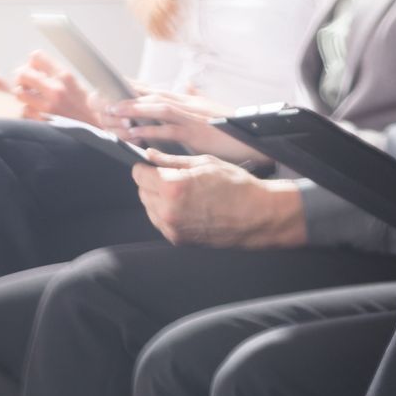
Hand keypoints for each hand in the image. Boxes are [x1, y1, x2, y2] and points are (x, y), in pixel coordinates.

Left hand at [8, 50, 97, 121]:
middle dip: (23, 78)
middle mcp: (56, 89)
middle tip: (28, 84)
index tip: (35, 71)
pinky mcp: (41, 120)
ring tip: (32, 98)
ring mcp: (47, 106)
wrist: (95, 133)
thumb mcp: (79, 86)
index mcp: (66, 76)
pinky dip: (28, 111)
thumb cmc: (88, 110)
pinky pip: (24, 110)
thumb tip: (38, 69)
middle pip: (22, 73)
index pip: (36, 57)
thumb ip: (59, 77)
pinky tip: (38, 112)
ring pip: (19, 92)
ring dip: (24, 95)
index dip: (32, 64)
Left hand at [107, 90, 265, 164]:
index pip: (155, 90)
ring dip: (134, 109)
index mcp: (189, 100)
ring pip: (158, 108)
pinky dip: (151, 131)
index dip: (132, 87)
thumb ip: (197, 96)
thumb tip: (188, 85)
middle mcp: (188, 104)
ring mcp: (192, 117)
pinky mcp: (196, 133)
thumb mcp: (212, 108)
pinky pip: (169, 130)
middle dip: (125, 95)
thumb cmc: (233, 126)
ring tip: (111, 112)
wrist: (255, 137)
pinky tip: (134, 134)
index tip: (109, 86)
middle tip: (100, 98)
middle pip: (151, 94)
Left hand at [132, 150, 305, 246]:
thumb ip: (172, 160)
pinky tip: (187, 207)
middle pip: (141, 191)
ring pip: (149, 208)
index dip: (145, 167)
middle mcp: (168, 210)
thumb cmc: (237, 187)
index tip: (152, 166)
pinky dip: (167, 213)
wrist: (257, 215)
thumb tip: (150, 156)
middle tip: (174, 178)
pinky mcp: (177, 239)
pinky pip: (160, 222)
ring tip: (183, 194)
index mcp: (172, 186)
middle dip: (152, 182)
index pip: (138, 174)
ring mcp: (172, 227)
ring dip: (158, 199)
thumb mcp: (205, 163)